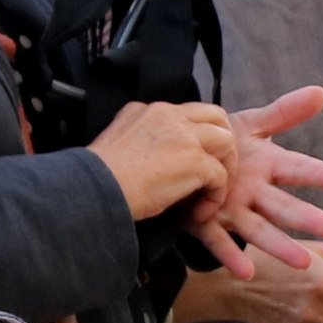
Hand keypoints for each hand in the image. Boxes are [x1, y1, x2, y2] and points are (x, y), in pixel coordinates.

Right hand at [86, 98, 235, 220]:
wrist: (97, 188)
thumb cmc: (100, 176)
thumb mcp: (118, 141)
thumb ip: (139, 137)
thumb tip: (153, 156)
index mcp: (148, 109)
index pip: (185, 112)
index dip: (196, 134)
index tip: (192, 158)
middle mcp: (170, 115)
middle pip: (215, 115)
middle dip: (222, 141)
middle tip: (218, 167)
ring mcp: (185, 136)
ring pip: (226, 140)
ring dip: (225, 167)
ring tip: (212, 191)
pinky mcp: (195, 161)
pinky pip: (220, 175)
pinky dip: (215, 196)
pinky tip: (200, 212)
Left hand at [187, 86, 322, 278]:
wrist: (182, 155)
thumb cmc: (223, 142)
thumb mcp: (252, 124)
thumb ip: (284, 113)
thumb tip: (321, 92)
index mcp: (266, 166)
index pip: (295, 168)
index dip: (315, 172)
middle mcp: (254, 192)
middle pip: (282, 206)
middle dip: (305, 217)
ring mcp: (232, 211)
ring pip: (258, 229)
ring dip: (280, 246)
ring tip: (303, 263)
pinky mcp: (205, 223)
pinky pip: (219, 241)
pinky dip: (231, 256)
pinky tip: (246, 271)